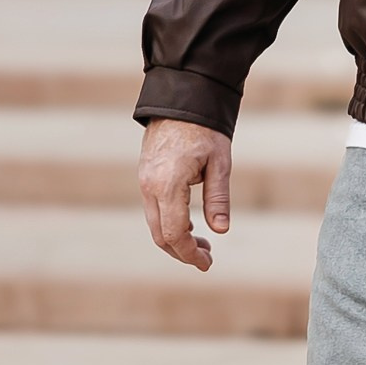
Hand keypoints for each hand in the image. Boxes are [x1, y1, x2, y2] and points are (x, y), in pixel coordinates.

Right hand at [139, 120, 231, 271]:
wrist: (179, 101)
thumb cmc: (204, 130)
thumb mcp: (220, 163)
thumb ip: (218, 198)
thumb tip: (221, 230)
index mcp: (168, 185)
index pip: (175, 233)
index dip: (190, 253)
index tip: (207, 263)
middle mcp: (150, 187)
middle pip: (161, 235)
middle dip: (183, 252)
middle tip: (208, 257)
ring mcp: (144, 182)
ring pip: (155, 225)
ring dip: (176, 239)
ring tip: (203, 243)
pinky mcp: (145, 178)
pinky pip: (154, 210)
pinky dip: (170, 224)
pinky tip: (191, 225)